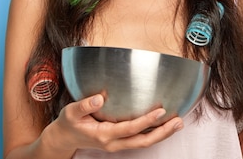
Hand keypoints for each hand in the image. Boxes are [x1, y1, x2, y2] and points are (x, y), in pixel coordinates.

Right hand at [45, 94, 182, 153]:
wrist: (64, 139)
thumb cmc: (69, 123)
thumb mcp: (71, 112)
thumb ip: (84, 105)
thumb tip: (99, 98)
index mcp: (103, 134)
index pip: (129, 129)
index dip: (146, 121)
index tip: (161, 111)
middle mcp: (113, 142)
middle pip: (142, 141)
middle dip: (162, 133)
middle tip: (178, 122)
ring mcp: (117, 144)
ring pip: (143, 142)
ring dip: (162, 134)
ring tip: (178, 123)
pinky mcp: (120, 141)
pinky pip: (140, 139)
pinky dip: (154, 133)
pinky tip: (164, 124)